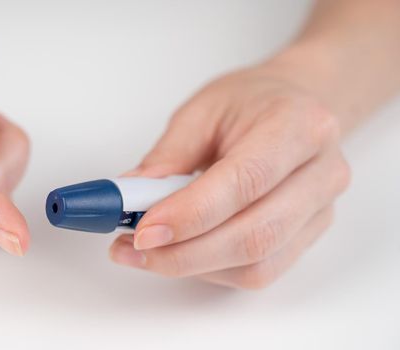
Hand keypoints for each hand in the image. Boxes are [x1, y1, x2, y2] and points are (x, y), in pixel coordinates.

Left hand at [109, 65, 350, 287]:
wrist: (298, 108)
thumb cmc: (251, 104)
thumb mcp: (202, 111)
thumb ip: (168, 155)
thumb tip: (132, 198)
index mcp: (298, 126)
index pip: (245, 182)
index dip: (191, 214)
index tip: (143, 230)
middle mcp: (322, 173)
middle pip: (254, 235)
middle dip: (184, 253)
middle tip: (134, 249)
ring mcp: (321, 211)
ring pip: (256, 264)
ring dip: (193, 266)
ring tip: (147, 253)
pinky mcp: (309, 237)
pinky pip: (259, 272)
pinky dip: (211, 270)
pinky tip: (181, 253)